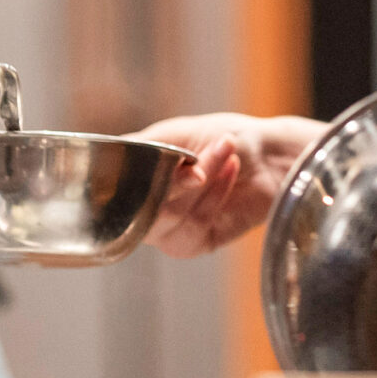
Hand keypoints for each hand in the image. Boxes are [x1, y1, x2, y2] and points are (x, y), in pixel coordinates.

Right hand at [133, 113, 323, 256]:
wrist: (269, 153)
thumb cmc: (221, 136)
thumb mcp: (175, 134)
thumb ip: (142, 148)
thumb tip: (115, 155)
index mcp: (130, 177)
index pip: (107, 188)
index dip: (121, 180)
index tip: (151, 164)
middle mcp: (143, 206)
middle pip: (137, 208)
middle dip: (172, 184)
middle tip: (196, 168)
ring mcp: (166, 228)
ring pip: (167, 217)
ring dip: (201, 184)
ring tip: (225, 151)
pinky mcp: (194, 243)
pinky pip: (193, 229)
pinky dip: (214, 198)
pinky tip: (230, 172)